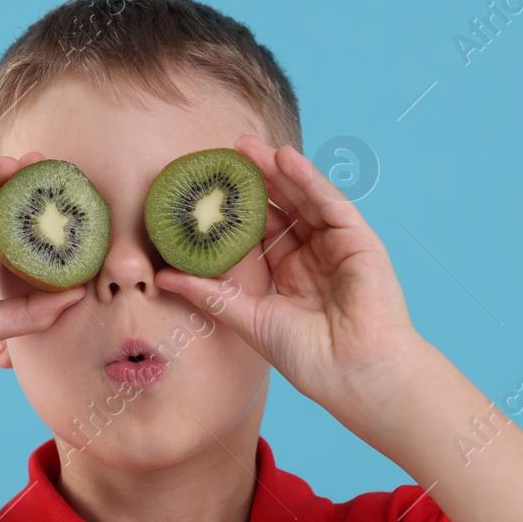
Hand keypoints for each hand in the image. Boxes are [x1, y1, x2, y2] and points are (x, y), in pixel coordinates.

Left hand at [153, 135, 419, 414]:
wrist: (354, 374)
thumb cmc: (309, 358)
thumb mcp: (249, 319)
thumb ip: (210, 294)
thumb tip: (163, 277)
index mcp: (290, 274)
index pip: (260, 231)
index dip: (236, 209)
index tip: (208, 187)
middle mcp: (314, 256)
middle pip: (282, 208)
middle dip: (255, 180)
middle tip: (226, 153)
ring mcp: (338, 246)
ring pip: (304, 199)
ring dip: (278, 171)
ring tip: (248, 147)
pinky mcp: (359, 240)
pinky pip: (330, 203)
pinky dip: (309, 179)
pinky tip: (286, 159)